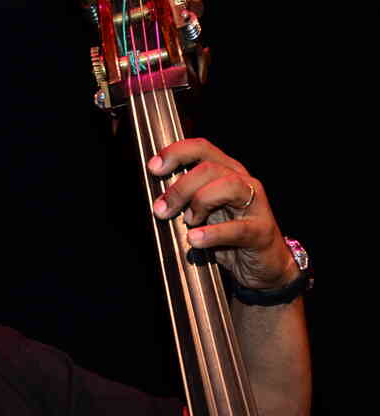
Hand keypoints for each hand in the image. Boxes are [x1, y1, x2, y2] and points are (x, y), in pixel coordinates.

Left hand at [147, 138, 299, 290]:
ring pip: (228, 186)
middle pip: (209, 168)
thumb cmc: (229, 235)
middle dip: (180, 188)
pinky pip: (237, 228)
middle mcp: (243, 183)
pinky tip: (195, 240)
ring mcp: (255, 205)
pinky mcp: (261, 232)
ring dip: (200, 202)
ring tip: (189, 222)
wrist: (264, 265)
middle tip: (162, 209)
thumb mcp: (203, 212)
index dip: (176, 153)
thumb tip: (156, 198)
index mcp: (227, 172)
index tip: (153, 167)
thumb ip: (184, 200)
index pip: (201, 149)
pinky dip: (212, 234)